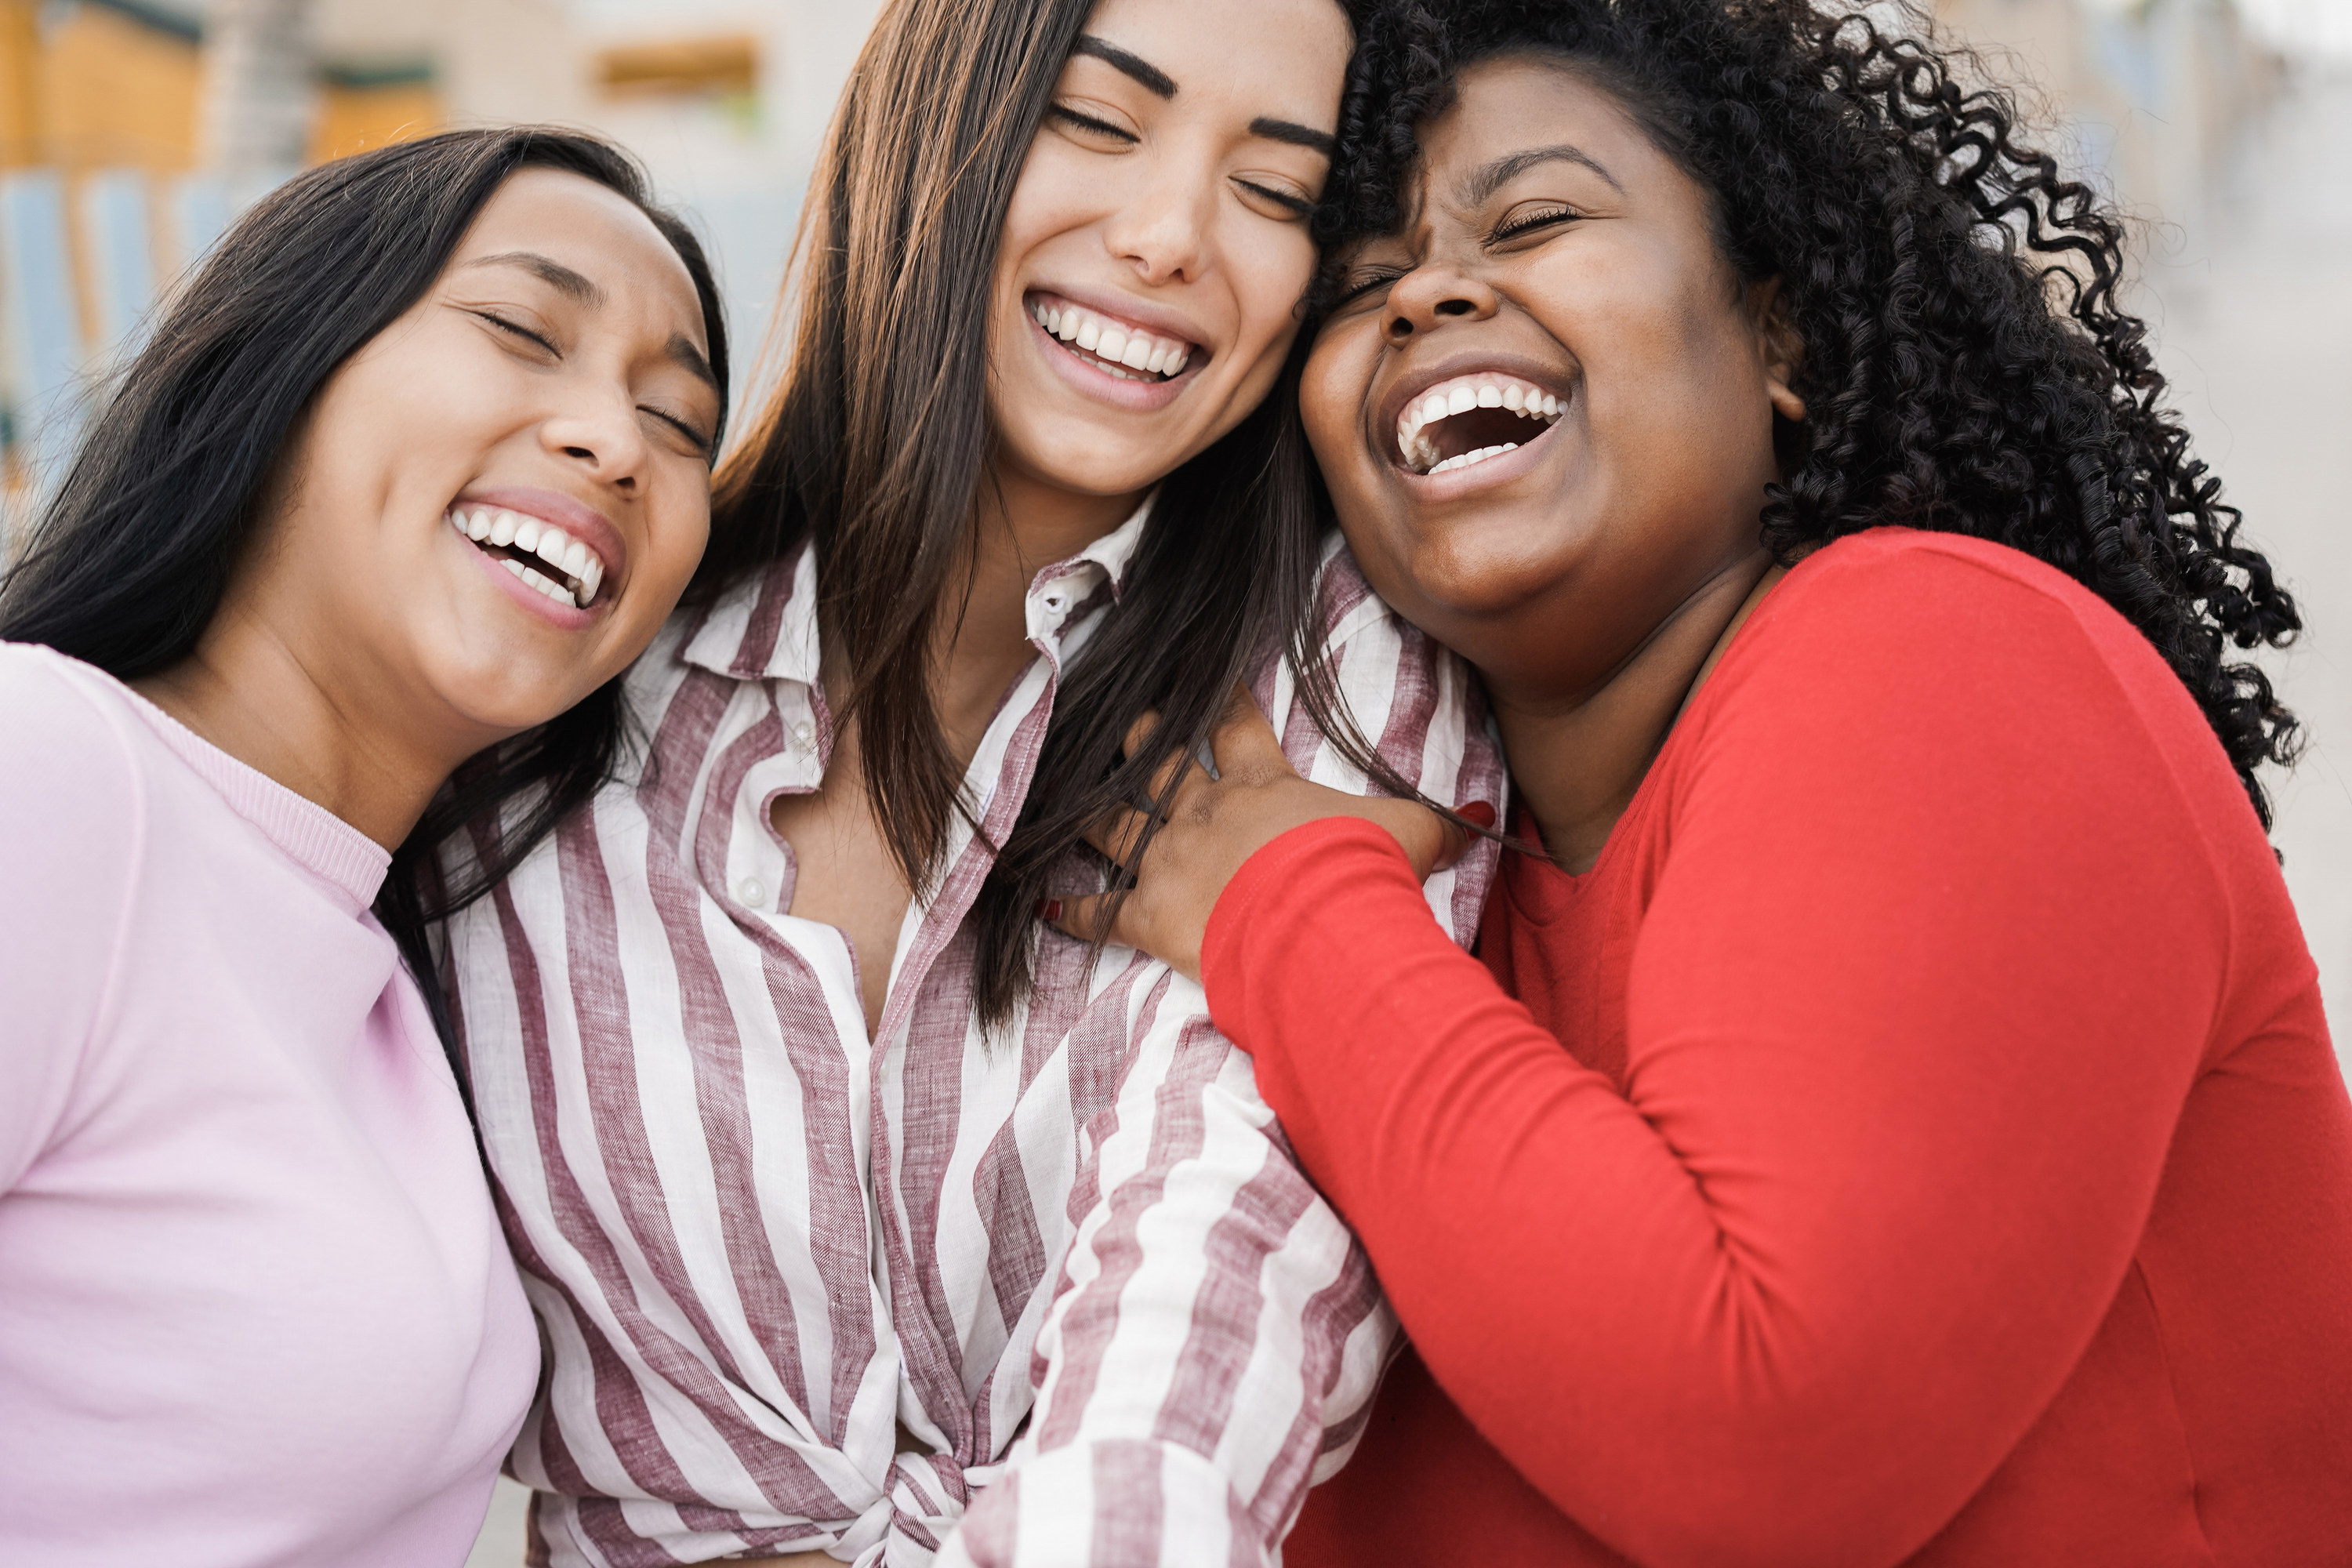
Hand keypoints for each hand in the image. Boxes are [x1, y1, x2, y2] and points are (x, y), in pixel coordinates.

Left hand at [1046, 687, 1483, 981]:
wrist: (1316, 926)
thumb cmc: (1361, 876)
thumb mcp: (1411, 839)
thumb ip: (1439, 825)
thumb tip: (1482, 818)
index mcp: (1263, 787)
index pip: (1239, 729)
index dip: (1224, 703)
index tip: (1209, 681)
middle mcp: (1207, 813)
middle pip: (1163, 765)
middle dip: (1143, 741)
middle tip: (1126, 719)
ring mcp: (1171, 860)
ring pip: (1118, 824)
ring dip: (1093, 811)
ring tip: (1066, 793)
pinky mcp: (1149, 914)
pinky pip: (1101, 911)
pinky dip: (1072, 910)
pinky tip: (1045, 905)